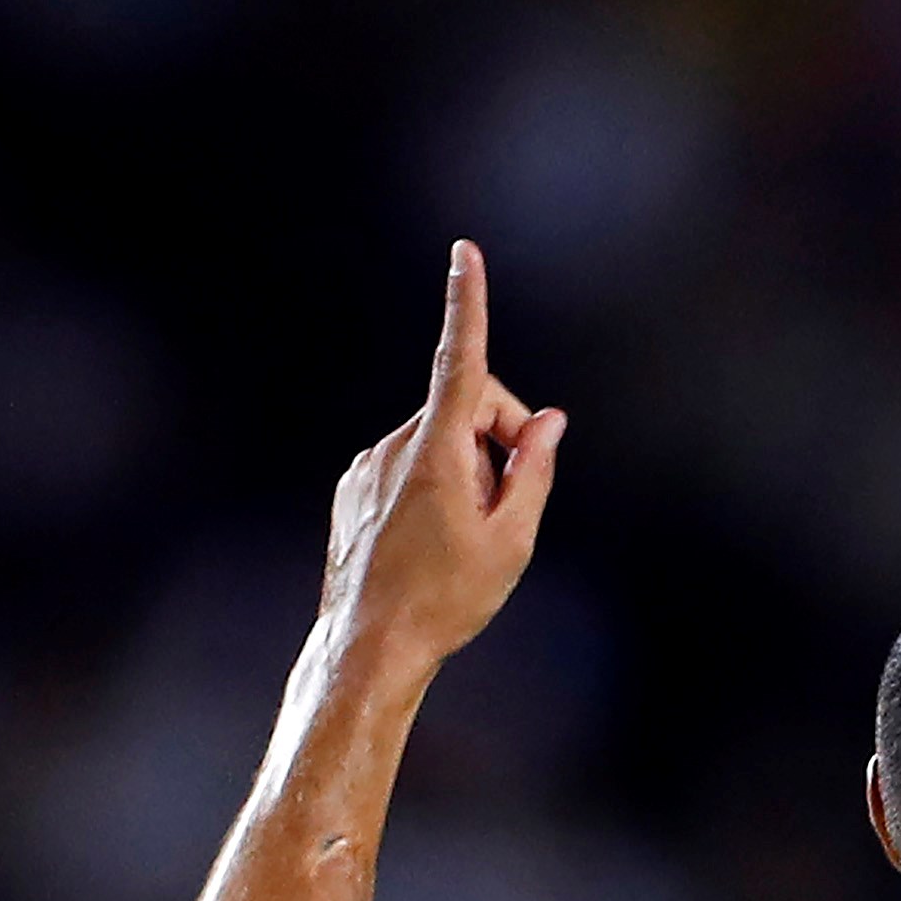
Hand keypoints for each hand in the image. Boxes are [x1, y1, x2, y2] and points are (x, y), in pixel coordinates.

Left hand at [319, 241, 564, 664]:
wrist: (370, 644)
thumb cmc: (446, 598)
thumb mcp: (512, 538)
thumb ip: (533, 469)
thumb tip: (546, 422)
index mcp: (437, 454)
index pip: (462, 362)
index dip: (468, 304)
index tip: (464, 255)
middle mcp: (395, 447)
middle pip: (469, 409)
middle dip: (502, 438)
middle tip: (516, 499)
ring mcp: (367, 466)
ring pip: (439, 440)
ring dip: (468, 468)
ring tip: (469, 532)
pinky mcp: (354, 486)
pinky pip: (409, 462)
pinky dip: (436, 482)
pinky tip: (435, 537)